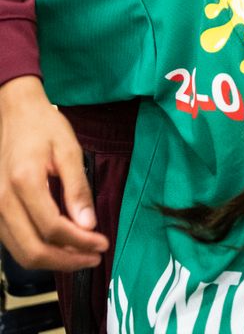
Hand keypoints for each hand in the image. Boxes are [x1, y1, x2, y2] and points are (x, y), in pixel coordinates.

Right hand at [0, 75, 107, 270]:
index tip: (102, 243)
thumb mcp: (69, 149)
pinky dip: (38, 252)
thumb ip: (78, 188)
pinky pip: (14, 244)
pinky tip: (61, 247)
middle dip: (68, 260)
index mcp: (23, 182)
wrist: (15, 113)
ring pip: (21, 253)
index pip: (52, 228)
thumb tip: (89, 225)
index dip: (79, 242)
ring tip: (81, 256)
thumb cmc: (43, 126)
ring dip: (53, 261)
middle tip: (94, 257)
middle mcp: (3, 201)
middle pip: (33, 250)